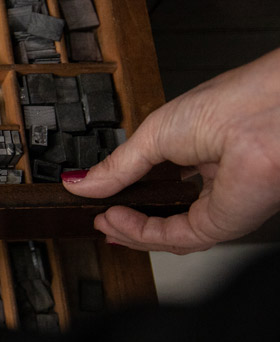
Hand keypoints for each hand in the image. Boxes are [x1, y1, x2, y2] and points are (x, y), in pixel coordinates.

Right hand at [64, 48, 279, 253]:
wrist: (264, 115)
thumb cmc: (232, 105)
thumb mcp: (153, 133)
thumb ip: (117, 166)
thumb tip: (81, 182)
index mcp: (204, 153)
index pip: (161, 186)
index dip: (129, 196)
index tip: (100, 197)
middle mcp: (215, 182)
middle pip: (164, 214)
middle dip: (128, 221)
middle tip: (99, 216)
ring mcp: (219, 205)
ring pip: (168, 233)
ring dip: (130, 231)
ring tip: (104, 220)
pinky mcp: (221, 224)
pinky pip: (174, 237)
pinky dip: (140, 232)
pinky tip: (118, 220)